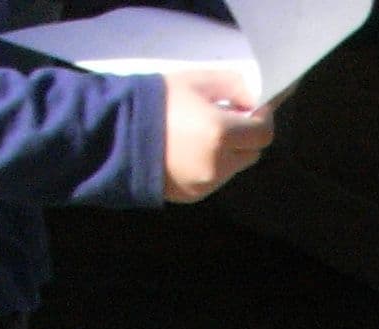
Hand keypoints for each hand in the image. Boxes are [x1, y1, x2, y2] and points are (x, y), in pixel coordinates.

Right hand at [160, 68, 273, 202]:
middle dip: (247, 135)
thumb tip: (253, 99)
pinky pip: (215, 180)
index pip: (263, 133)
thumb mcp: (195, 81)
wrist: (115, 134)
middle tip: (231, 118)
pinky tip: (191, 150)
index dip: (263, 119)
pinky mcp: (194, 196)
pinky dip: (212, 165)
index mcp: (221, 133)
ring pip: (234, 168)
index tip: (254, 108)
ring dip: (230, 151)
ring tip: (205, 133)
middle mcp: (218, 164)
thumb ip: (232, 86)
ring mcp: (206, 184)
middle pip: (252, 153)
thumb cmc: (156, 101)